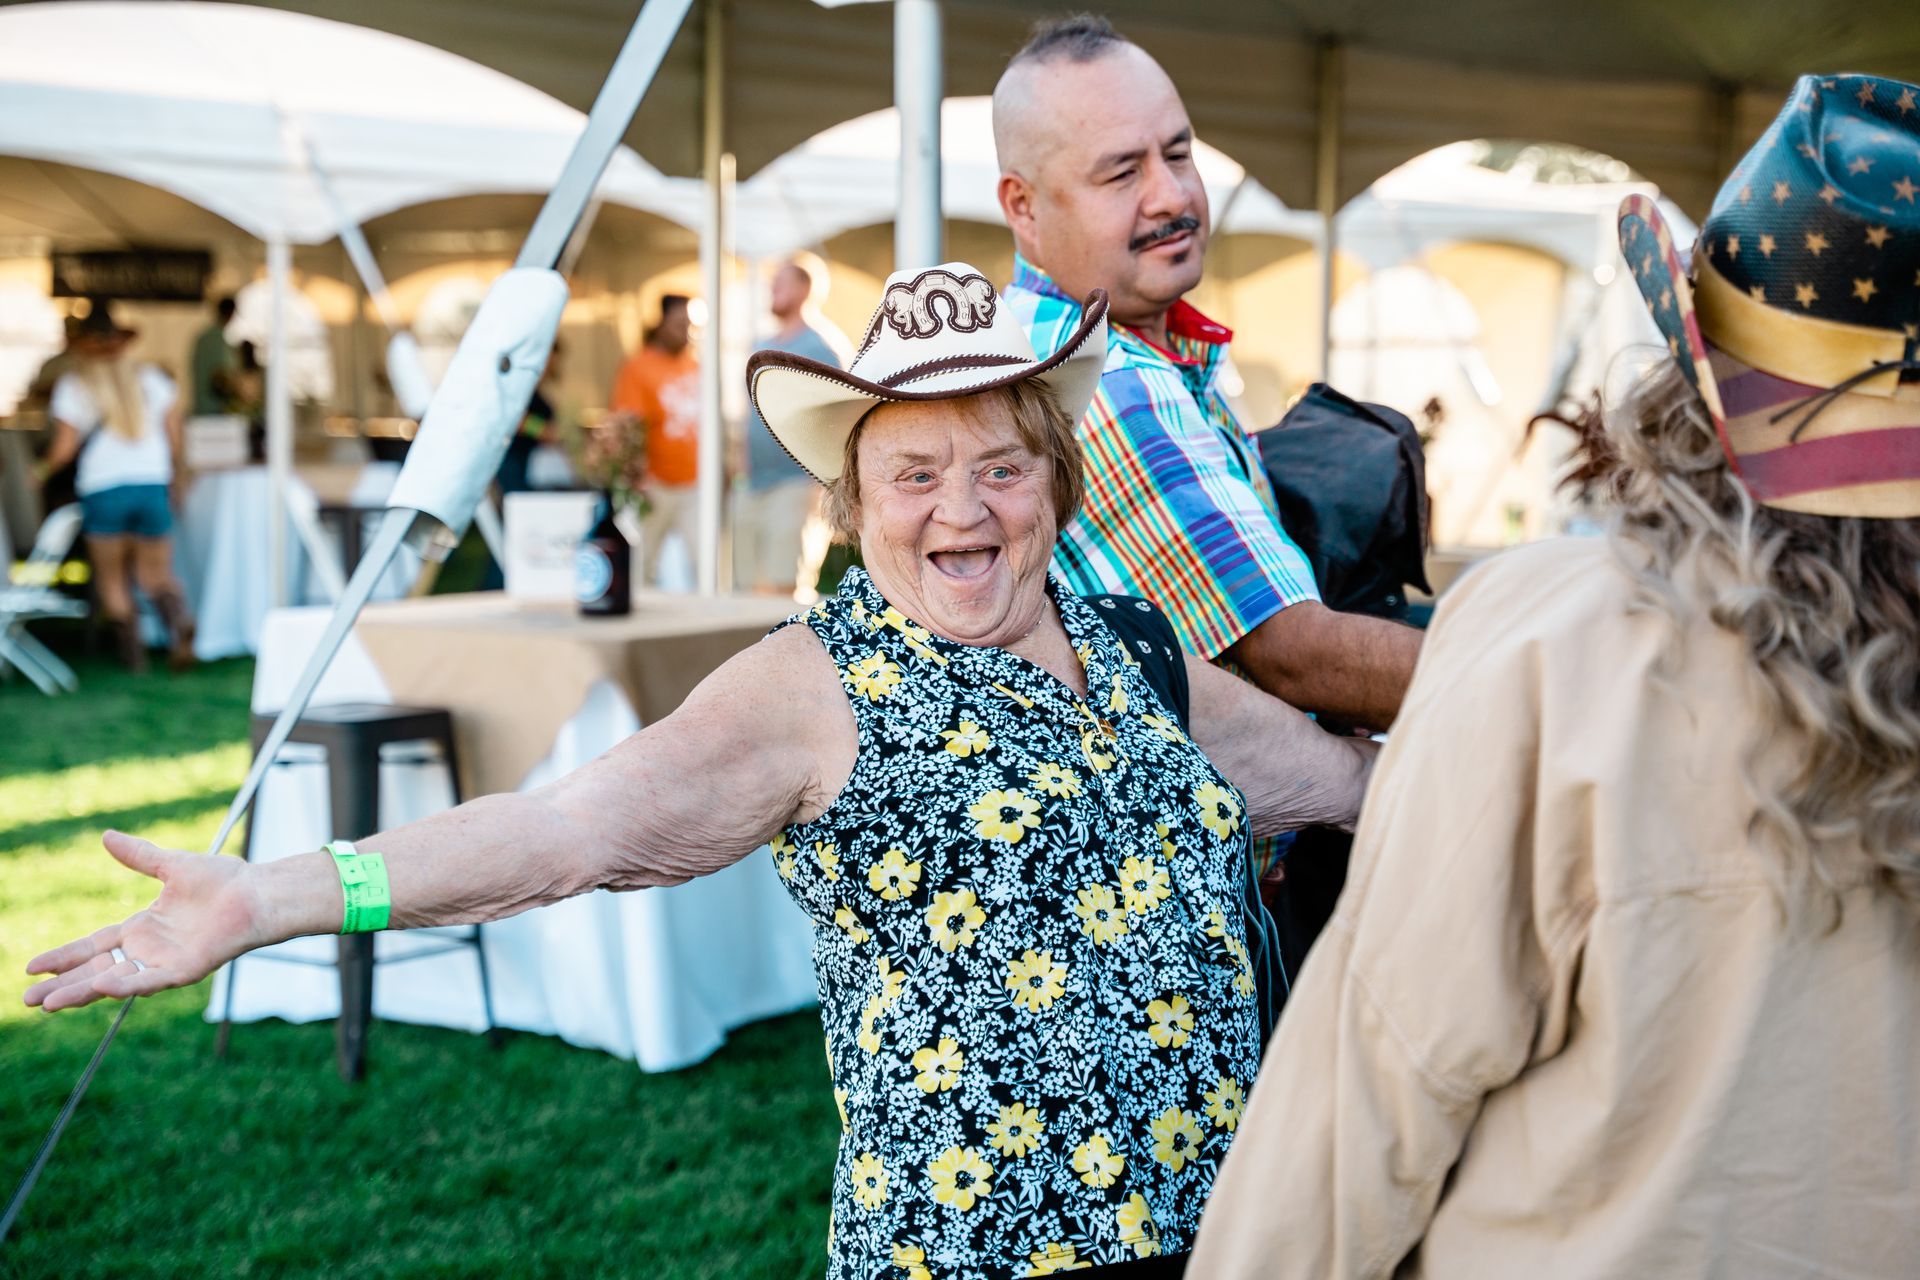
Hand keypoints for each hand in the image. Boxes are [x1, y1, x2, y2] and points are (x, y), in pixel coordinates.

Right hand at [23, 832, 261, 1012]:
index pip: (92, 947)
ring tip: (48, 1004)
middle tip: (26, 1001)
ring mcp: (164, 963)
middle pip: (95, 971)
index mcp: (142, 929)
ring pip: (114, 982)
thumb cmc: (224, 880)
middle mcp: (148, 950)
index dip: (63, 958)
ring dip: (82, 992)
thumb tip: (106, 835)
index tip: (31, 968)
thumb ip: (139, 856)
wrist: (258, 891)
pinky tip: (100, 986)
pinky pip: (148, 980)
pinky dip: (125, 984)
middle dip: (61, 986)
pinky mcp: (184, 970)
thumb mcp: (171, 865)